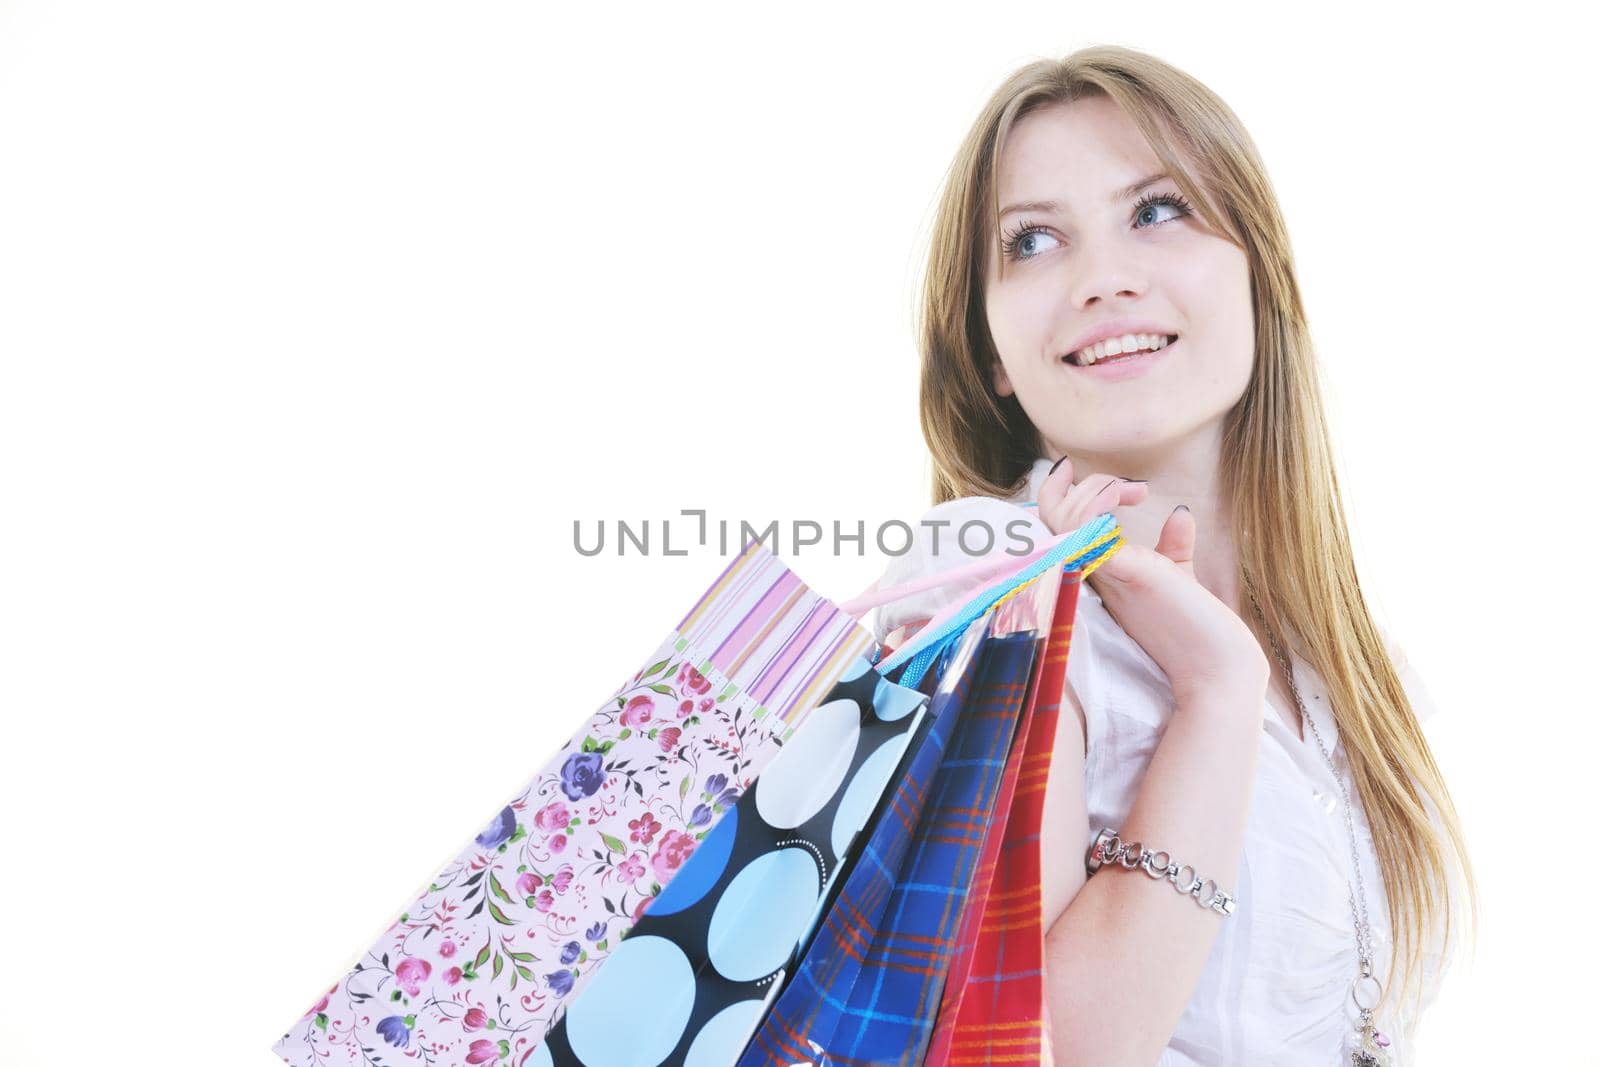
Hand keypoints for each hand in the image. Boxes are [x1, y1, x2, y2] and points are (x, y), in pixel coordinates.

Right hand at [1036, 457, 1268, 706]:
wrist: (1218, 667)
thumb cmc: (1198, 630)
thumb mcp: (1179, 576)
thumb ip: (1172, 546)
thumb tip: (1178, 512)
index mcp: (1096, 576)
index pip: (1052, 530)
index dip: (1055, 494)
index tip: (1076, 468)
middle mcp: (1089, 576)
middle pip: (1049, 518)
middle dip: (1083, 487)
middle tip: (1130, 490)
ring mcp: (1100, 577)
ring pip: (1061, 519)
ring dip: (1095, 492)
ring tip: (1135, 492)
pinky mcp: (1121, 574)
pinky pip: (1086, 531)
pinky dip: (1101, 504)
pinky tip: (1134, 496)